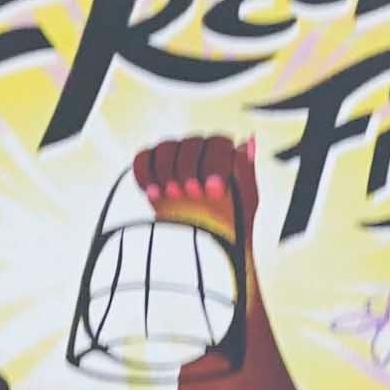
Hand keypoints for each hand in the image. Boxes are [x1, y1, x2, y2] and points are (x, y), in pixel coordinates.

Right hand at [131, 133, 255, 243]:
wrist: (204, 249)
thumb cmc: (231, 226)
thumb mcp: (245, 201)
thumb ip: (246, 170)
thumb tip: (247, 140)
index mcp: (224, 155)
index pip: (218, 143)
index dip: (215, 164)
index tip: (213, 191)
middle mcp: (199, 150)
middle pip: (191, 143)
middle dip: (189, 168)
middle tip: (191, 194)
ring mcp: (174, 157)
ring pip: (166, 146)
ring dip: (167, 169)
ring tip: (171, 195)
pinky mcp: (152, 169)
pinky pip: (143, 158)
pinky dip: (145, 173)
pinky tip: (153, 193)